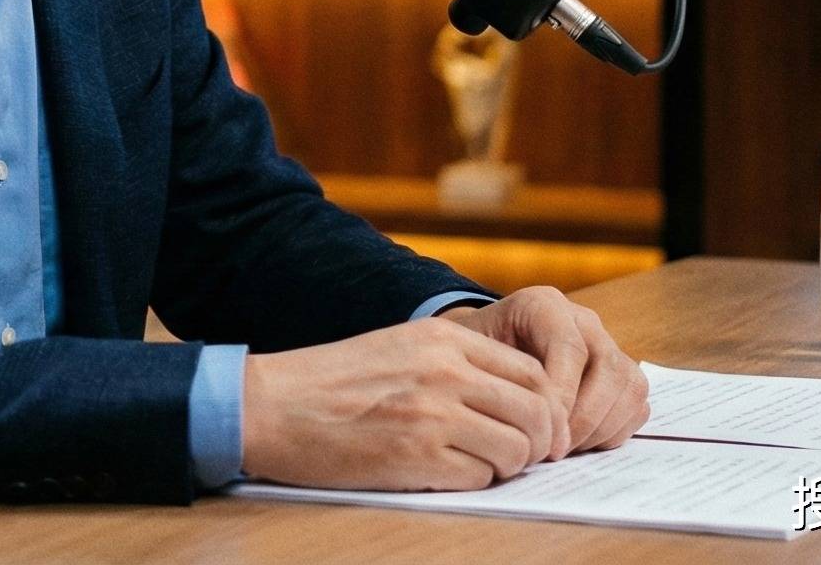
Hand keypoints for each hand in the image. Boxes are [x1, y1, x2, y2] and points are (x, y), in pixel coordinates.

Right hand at [241, 316, 558, 490]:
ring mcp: (434, 415)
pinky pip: (480, 477)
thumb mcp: (402, 346)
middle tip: (525, 455)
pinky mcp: (417, 457)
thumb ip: (458, 361)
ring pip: (516, 449)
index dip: (546, 407)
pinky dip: (473, 481)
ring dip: (507, 465)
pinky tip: (445, 473)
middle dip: (538, 441)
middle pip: (537, 412)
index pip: (533, 373)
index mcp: (445, 338)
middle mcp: (446, 371)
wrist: (274, 405)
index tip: (537, 427)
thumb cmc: (334, 380)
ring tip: (478, 463)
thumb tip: (518, 397)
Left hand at [436, 287, 647, 459]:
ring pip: (629, 386)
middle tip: (556, 450)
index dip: (562, 396)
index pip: (569, 348)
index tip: (542, 434)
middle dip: (584, 418)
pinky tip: (581, 444)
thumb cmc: (474, 357)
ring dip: (601, 427)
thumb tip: (528, 427)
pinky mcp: (620, 374)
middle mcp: (582, 320)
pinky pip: (636, 404)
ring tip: (565, 449)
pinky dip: (614, 430)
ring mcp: (606, 345)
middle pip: (608, 368)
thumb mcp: (469, 358)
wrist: (484, 351)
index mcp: (544, 305)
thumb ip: (497, 381)